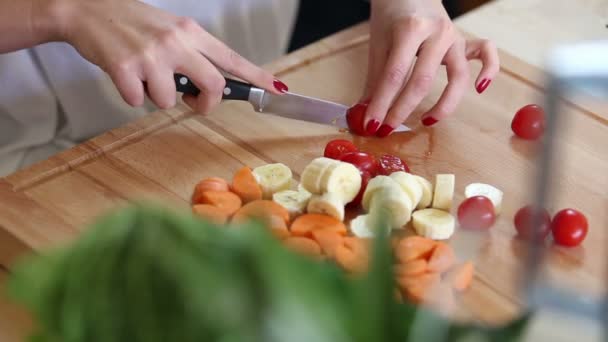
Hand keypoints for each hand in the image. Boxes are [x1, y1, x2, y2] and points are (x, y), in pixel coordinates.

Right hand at [50, 0, 287, 112]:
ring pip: (170, 100)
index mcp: (191, 32)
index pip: (232, 58)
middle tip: (192, 101)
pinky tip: (125, 75)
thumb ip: (194, 54)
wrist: (89, 10)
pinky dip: (131, 95)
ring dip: (157, 97)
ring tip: (144, 76)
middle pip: (213, 86)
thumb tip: (213, 86)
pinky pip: (138, 101)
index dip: (258, 77)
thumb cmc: (133, 23)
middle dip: (204, 104)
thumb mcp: (172, 30)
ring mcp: (152, 56)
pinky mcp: (126, 69)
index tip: (277, 89)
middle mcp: (176, 42)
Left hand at [363, 0, 498, 136]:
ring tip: (426, 121)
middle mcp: (437, 32)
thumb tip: (366, 115)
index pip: (394, 75)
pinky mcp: (466, 40)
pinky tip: (480, 89)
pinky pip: (486, 54)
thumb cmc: (391, 17)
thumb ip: (375, 80)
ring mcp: (455, 36)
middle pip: (422, 80)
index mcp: (410, 29)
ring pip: (458, 77)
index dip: (382, 103)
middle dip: (402, 109)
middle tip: (388, 129)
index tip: (372, 125)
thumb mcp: (378, 44)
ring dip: (443, 104)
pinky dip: (489, 71)